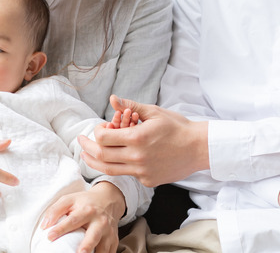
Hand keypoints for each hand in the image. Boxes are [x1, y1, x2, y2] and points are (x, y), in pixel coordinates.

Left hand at [40, 182, 125, 252]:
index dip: (61, 228)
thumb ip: (55, 210)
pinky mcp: (114, 241)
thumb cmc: (85, 202)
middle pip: (94, 235)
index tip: (49, 236)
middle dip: (87, 246)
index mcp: (87, 210)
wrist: (108, 200)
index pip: (73, 220)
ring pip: (104, 247)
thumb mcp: (69, 200)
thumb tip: (45, 226)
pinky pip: (110, 252)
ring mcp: (109, 232)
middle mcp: (100, 222)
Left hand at [78, 96, 208, 186]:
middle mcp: (137, 157)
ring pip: (110, 170)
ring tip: (87, 155)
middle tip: (80, 142)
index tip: (99, 128)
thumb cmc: (177, 127)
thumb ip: (131, 106)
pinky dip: (119, 166)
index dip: (96, 132)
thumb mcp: (154, 112)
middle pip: (101, 157)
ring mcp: (142, 172)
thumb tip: (112, 99)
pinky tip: (118, 158)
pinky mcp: (148, 180)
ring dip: (95, 162)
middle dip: (87, 148)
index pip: (103, 139)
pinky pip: (127, 174)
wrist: (198, 148)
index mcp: (137, 138)